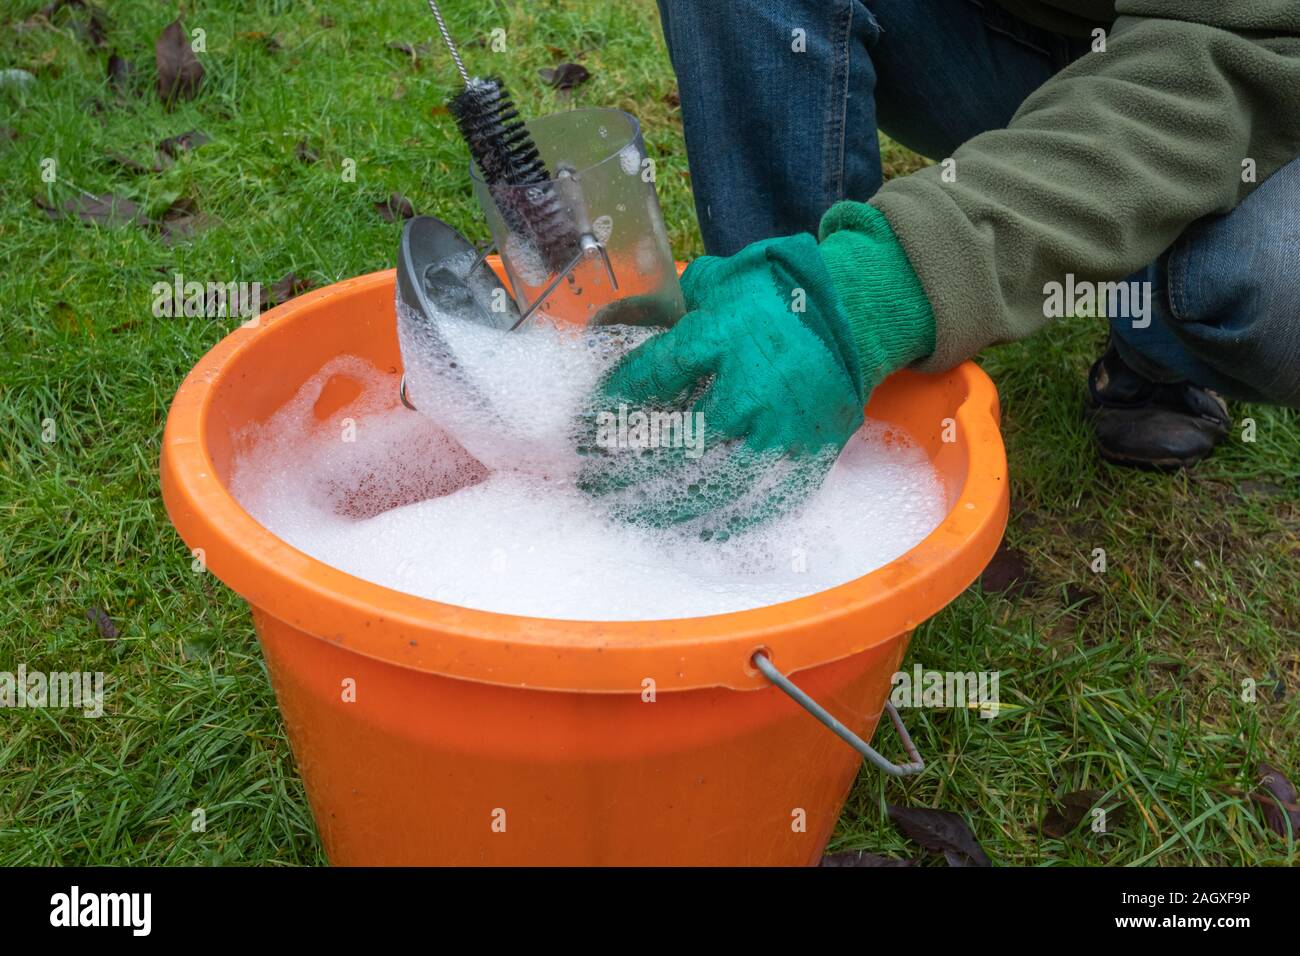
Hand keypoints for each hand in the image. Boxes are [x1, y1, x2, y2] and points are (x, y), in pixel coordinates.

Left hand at [578, 203, 934, 534]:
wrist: (854, 314)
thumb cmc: (772, 299)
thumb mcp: (716, 284)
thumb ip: (667, 312)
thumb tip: (609, 332)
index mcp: (725, 334)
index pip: (652, 377)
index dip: (610, 410)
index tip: (581, 434)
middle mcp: (755, 385)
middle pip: (677, 443)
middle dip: (627, 472)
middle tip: (593, 489)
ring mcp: (787, 426)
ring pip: (718, 481)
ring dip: (669, 505)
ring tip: (633, 516)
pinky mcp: (814, 453)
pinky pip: (768, 500)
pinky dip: (730, 520)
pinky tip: (698, 529)